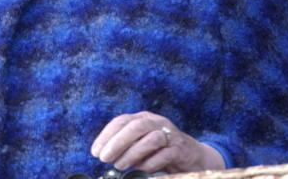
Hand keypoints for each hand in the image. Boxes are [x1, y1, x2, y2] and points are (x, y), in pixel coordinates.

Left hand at [90, 111, 225, 173]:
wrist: (191, 156)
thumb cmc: (160, 149)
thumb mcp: (140, 143)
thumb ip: (125, 145)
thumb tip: (103, 153)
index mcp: (143, 118)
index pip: (121, 121)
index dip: (106, 136)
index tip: (95, 151)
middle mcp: (156, 122)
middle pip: (135, 127)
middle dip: (117, 142)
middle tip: (104, 158)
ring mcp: (170, 134)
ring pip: (151, 139)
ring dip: (132, 153)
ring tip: (120, 165)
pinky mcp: (181, 149)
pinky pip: (165, 154)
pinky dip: (151, 163)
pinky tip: (142, 169)